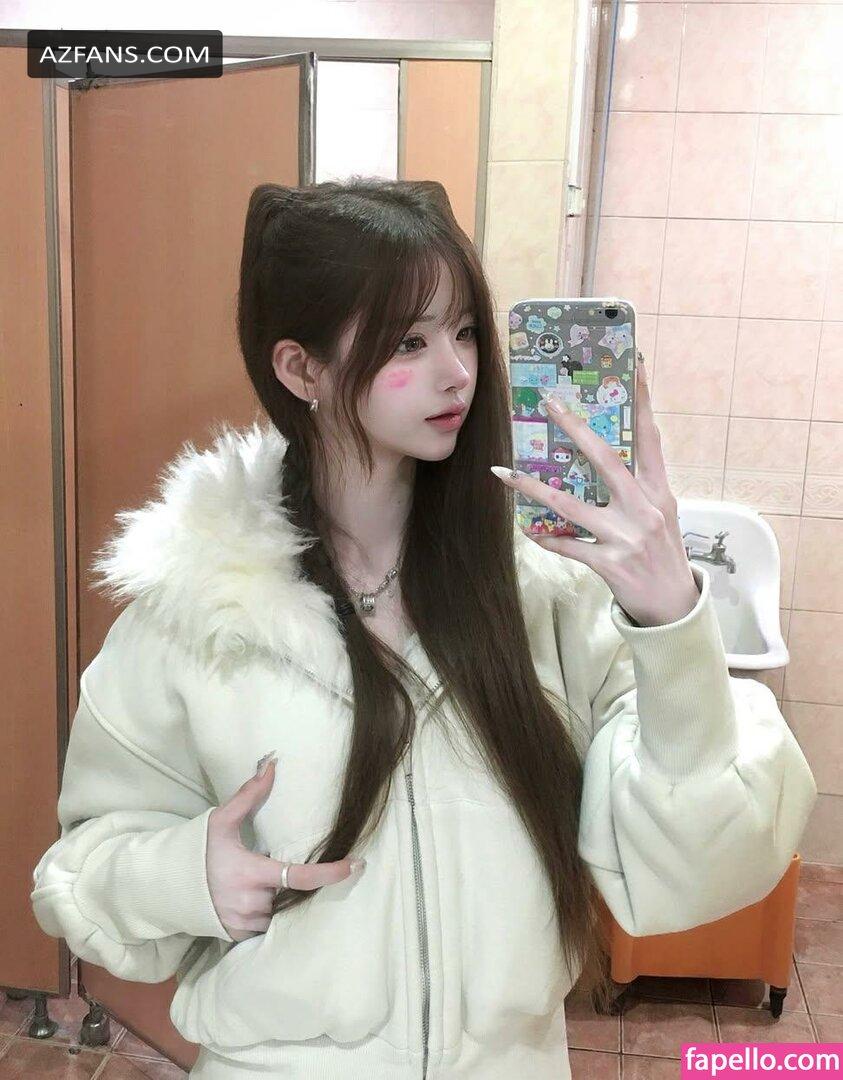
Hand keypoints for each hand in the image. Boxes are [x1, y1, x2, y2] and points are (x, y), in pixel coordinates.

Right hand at [207, 757, 362, 941]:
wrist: (165, 886)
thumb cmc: (197, 851)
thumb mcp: (221, 821)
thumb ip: (248, 794)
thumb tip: (271, 764)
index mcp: (252, 872)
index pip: (300, 876)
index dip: (331, 873)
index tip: (356, 866)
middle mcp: (251, 902)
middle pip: (288, 894)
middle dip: (284, 883)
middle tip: (264, 869)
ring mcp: (243, 923)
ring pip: (276, 914)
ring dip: (273, 900)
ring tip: (251, 885)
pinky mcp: (235, 936)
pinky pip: (261, 928)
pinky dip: (261, 914)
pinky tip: (245, 900)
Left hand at [493, 355, 699, 627]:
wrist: (676, 606)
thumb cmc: (663, 554)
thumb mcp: (660, 514)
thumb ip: (638, 486)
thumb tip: (604, 457)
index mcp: (659, 491)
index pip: (650, 437)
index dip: (643, 401)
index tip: (636, 366)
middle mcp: (644, 508)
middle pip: (605, 459)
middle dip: (575, 429)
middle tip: (550, 404)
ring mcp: (626, 536)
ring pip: (569, 506)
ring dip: (532, 488)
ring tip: (504, 473)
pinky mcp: (610, 564)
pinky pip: (568, 546)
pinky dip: (547, 538)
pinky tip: (529, 531)